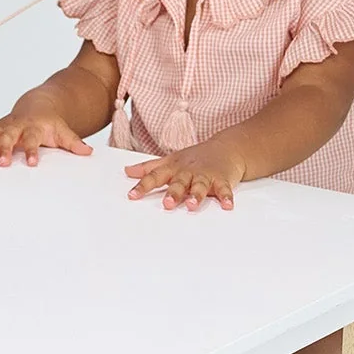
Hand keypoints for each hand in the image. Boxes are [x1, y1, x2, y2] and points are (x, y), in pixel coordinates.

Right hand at [0, 102, 93, 166]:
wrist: (37, 107)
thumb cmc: (49, 124)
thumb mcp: (63, 131)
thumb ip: (73, 142)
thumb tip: (88, 152)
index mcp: (33, 127)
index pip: (33, 140)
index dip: (32, 151)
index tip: (32, 163)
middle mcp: (16, 127)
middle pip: (9, 137)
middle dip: (5, 150)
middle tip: (3, 163)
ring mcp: (3, 128)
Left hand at [125, 140, 246, 210]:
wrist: (227, 148)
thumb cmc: (195, 157)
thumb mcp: (170, 160)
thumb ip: (148, 168)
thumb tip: (127, 171)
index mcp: (173, 168)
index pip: (155, 176)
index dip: (143, 186)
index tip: (132, 196)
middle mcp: (188, 172)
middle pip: (179, 183)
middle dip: (173, 193)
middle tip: (167, 204)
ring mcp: (205, 175)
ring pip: (200, 186)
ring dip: (196, 196)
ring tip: (192, 205)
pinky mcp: (222, 180)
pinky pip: (224, 189)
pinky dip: (226, 197)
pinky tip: (227, 205)